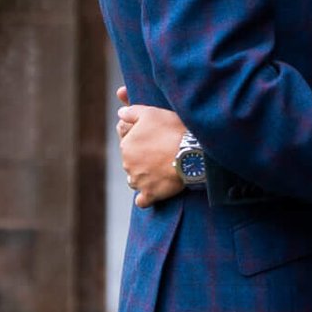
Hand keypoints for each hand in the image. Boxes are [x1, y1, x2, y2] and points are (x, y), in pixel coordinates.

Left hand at [116, 88, 188, 206]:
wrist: (191, 153)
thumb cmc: (173, 130)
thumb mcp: (152, 113)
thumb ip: (132, 111)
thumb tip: (120, 112)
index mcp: (126, 144)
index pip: (128, 143)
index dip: (141, 140)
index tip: (155, 139)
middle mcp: (127, 164)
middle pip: (131, 162)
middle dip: (142, 159)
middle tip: (161, 154)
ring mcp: (138, 181)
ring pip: (135, 180)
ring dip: (143, 177)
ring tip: (161, 171)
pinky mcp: (150, 194)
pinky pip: (142, 201)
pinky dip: (146, 197)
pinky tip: (154, 192)